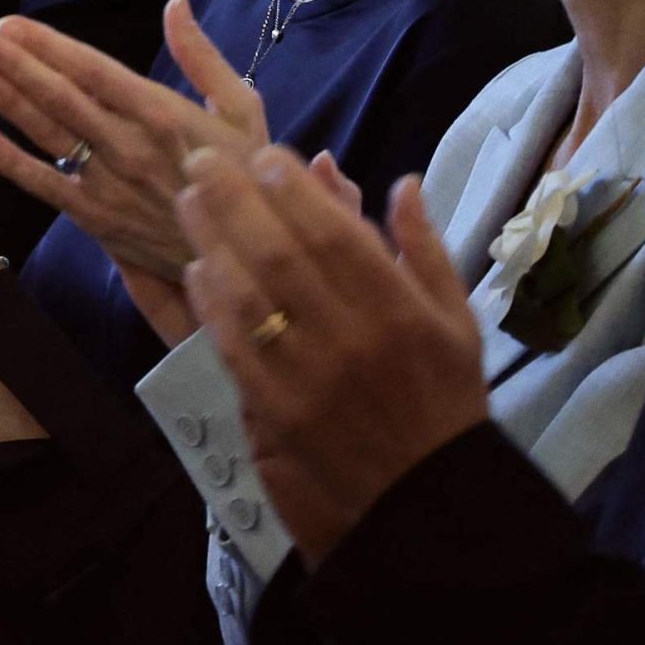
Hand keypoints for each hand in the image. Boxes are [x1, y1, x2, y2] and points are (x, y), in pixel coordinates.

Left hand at [0, 0, 268, 325]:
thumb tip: (175, 2)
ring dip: (8, 102)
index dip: (47, 44)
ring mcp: (111, 184)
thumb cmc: (246, 175)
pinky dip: (12, 164)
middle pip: (61, 97)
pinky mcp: (99, 220)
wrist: (250, 257)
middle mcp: (130, 144)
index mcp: (162, 112)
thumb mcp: (241, 109)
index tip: (9, 23)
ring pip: (50, 135)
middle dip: (15, 63)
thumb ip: (201, 55)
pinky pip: (48, 187)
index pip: (92, 69)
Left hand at [176, 147, 488, 564]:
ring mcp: (309, 377)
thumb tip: (401, 180)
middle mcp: (352, 339)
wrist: (426, 490)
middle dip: (236, 201)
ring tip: (189, 200)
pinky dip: (210, 303)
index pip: (337, 237)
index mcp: (400, 312)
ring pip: (249, 297)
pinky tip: (195, 268)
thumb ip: (424, 247)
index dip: (295, 191)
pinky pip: (233, 345)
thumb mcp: (455, 317)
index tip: (265, 155)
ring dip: (211, 243)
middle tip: (201, 159)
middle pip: (280, 256)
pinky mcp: (277, 409)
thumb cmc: (444, 392)